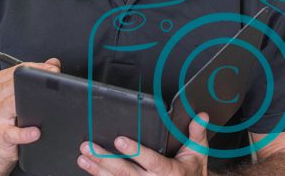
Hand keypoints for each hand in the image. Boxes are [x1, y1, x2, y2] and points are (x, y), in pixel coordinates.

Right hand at [0, 57, 61, 167]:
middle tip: (53, 88)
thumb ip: (38, 75)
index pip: (20, 69)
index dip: (39, 69)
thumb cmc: (11, 114)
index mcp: (0, 82)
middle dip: (36, 85)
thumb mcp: (22, 93)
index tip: (54, 70)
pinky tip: (36, 132)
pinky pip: (13, 133)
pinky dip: (25, 133)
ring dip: (28, 106)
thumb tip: (53, 63)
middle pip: (15, 85)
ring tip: (44, 107)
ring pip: (11, 105)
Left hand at [76, 113, 208, 175]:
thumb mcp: (198, 152)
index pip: (152, 162)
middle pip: (127, 173)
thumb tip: (200, 115)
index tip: (120, 140)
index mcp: (171, 173)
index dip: (135, 151)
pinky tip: (90, 170)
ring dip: (98, 170)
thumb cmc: (192, 171)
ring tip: (84, 157)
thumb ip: (197, 132)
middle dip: (106, 159)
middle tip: (90, 147)